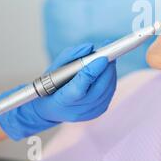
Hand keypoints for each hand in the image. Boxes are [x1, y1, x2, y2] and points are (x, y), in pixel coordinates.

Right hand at [0, 43, 115, 139]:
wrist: (50, 110)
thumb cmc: (50, 86)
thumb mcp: (54, 68)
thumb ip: (70, 56)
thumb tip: (90, 47)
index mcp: (62, 100)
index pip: (80, 87)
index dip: (92, 71)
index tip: (102, 57)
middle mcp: (77, 110)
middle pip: (99, 88)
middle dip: (107, 68)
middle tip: (110, 53)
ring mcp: (89, 113)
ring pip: (108, 90)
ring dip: (111, 73)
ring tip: (109, 59)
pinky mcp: (98, 112)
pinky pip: (109, 93)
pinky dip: (111, 80)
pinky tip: (108, 70)